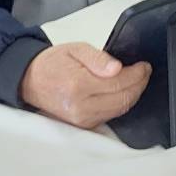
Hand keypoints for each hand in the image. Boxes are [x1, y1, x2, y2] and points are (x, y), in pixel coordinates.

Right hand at [18, 43, 150, 129]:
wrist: (31, 81)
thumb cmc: (53, 63)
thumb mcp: (75, 49)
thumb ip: (98, 58)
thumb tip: (117, 69)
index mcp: (78, 86)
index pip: (119, 83)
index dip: (137, 74)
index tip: (144, 65)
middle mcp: (81, 108)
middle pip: (123, 100)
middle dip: (139, 85)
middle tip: (144, 71)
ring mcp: (83, 120)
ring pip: (120, 110)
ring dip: (132, 95)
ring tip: (137, 79)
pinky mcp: (84, 126)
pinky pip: (111, 115)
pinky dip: (121, 103)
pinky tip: (124, 91)